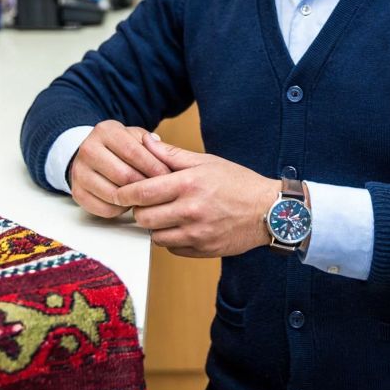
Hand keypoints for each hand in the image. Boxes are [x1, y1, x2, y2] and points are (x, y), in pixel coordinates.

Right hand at [68, 120, 171, 218]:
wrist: (92, 155)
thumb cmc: (121, 147)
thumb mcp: (136, 138)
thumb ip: (153, 146)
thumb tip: (167, 157)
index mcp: (105, 131)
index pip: (133, 152)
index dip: (154, 167)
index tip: (169, 178)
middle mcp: (88, 149)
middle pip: (124, 175)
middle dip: (146, 186)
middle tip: (161, 193)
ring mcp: (79, 172)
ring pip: (114, 194)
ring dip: (134, 200)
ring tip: (146, 198)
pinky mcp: (77, 192)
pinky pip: (104, 209)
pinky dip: (121, 210)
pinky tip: (129, 202)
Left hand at [117, 134, 280, 257]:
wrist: (269, 211)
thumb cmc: (238, 182)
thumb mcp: (206, 161)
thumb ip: (172, 154)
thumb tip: (147, 141)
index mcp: (189, 184)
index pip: (142, 192)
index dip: (125, 193)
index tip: (120, 192)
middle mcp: (191, 210)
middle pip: (144, 217)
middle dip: (139, 211)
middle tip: (145, 204)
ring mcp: (197, 233)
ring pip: (155, 236)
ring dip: (155, 226)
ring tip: (164, 215)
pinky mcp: (203, 249)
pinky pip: (172, 249)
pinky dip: (171, 239)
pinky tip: (180, 227)